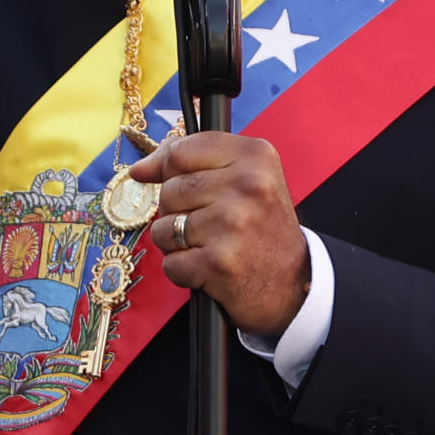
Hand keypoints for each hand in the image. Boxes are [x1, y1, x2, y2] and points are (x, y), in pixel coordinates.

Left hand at [126, 133, 308, 334]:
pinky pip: (170, 263)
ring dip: (177, 243)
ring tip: (208, 245)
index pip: (182, 150)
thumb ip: (194, 163)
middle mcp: (247, 185)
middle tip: (208, 223)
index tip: (167, 179)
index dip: (166, 167)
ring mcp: (232, 224)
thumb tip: (139, 169)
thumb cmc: (262, 227)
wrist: (294, 283)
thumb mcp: (245, 178)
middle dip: (177, 211)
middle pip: (170, 190)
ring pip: (164, 227)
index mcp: (255, 156)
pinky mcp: (218, 262)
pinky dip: (182, 270)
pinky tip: (208, 268)